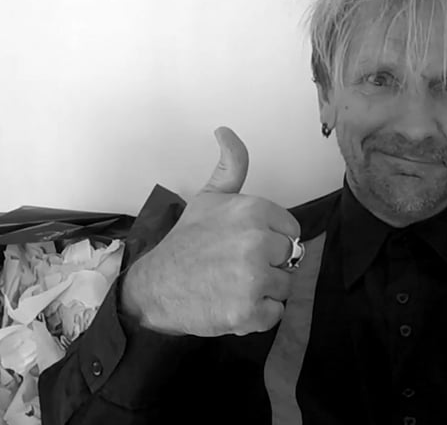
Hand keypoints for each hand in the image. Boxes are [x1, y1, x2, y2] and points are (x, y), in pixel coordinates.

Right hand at [121, 127, 299, 336]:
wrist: (154, 287)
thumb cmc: (186, 243)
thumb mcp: (208, 198)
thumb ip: (230, 166)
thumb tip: (225, 131)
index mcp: (253, 210)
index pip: (292, 231)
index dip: (271, 241)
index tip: (245, 245)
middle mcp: (256, 242)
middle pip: (291, 259)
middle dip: (268, 265)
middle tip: (236, 267)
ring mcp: (253, 278)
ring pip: (285, 286)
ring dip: (264, 291)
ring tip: (233, 285)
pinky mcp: (249, 312)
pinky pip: (276, 313)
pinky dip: (258, 315)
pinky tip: (233, 303)